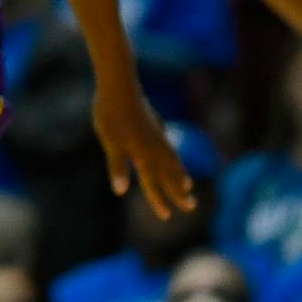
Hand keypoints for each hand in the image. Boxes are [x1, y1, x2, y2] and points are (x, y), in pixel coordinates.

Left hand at [92, 78, 195, 220]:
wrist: (120, 85)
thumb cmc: (110, 114)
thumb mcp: (109, 140)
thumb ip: (117, 166)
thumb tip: (120, 190)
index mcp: (142, 154)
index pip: (151, 182)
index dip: (158, 199)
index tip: (167, 216)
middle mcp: (153, 147)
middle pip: (168, 174)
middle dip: (178, 192)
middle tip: (191, 208)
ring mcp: (156, 135)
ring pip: (171, 160)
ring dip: (179, 175)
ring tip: (187, 186)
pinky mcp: (153, 125)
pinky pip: (168, 147)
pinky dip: (174, 158)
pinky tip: (173, 157)